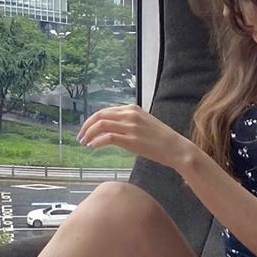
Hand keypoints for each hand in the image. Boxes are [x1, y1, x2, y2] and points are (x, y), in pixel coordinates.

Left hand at [77, 104, 191, 170]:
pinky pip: (108, 137)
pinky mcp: (131, 140)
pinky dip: (96, 142)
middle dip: (86, 126)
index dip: (92, 120)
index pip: (105, 111)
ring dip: (89, 134)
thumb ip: (128, 121)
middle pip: (99, 115)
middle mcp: (130, 114)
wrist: (176, 148)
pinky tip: (92, 147)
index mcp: (132, 108)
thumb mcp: (143, 123)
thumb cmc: (160, 139)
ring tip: (84, 143)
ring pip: (101, 125)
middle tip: (80, 137)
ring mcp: (131, 127)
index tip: (85, 130)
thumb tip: (112, 127)